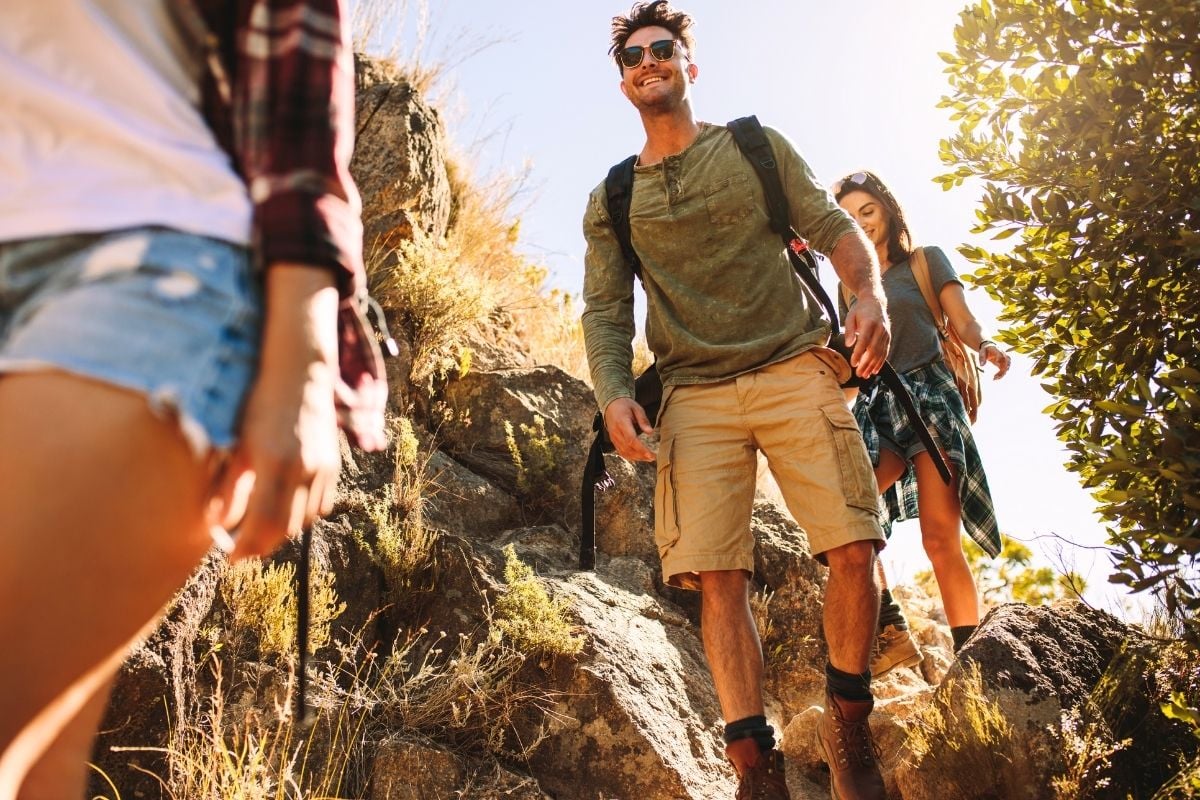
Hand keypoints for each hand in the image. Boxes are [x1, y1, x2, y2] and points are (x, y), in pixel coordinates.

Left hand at [209, 265, 341, 559]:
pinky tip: (284, 506)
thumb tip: (213, 523)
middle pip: (285, 529)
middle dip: (261, 544)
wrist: (298, 374)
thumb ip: (226, 486)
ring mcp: (323, 469)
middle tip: (240, 547)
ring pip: (304, 520)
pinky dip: (302, 514)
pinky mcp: (333, 466)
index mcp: (274, 463)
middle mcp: (303, 469)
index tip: (230, 555)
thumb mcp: (237, 444)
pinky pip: (321, 506)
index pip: (263, 524)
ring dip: (281, 530)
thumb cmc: (259, 404)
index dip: (245, 547)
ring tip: (259, 527)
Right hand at [603, 397, 655, 461]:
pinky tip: (639, 457)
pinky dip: (630, 457)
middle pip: (628, 449)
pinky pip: (621, 452)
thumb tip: (650, 432)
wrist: (611, 405)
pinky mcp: (614, 441)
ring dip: (637, 458)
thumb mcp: (636, 408)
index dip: (641, 449)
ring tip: (648, 458)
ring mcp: (614, 438)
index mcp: (622, 423)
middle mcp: (616, 433)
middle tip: (653, 457)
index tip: (650, 454)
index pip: (631, 440)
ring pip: (624, 452)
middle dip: (641, 455)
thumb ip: (643, 420)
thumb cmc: (625, 405)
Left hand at [842, 294, 890, 378]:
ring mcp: (886, 334)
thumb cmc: (860, 310)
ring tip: (865, 375)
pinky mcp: (888, 337)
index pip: (864, 341)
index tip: (853, 363)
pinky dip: (880, 362)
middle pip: (873, 350)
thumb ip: (849, 330)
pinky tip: (875, 370)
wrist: (875, 301)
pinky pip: (885, 351)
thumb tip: (849, 344)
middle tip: (859, 374)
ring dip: (873, 365)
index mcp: (870, 323)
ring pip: (880, 353)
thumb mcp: (850, 316)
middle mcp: (880, 329)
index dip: (859, 353)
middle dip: (866, 364)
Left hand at [979, 341, 1010, 378]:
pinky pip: (1005, 369)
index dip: (1001, 360)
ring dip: (1002, 373)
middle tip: (994, 377)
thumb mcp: (982, 352)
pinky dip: (1002, 374)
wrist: (989, 346)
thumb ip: (982, 358)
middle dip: (1002, 370)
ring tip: (994, 378)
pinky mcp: (1004, 363)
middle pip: (1006, 363)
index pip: (1001, 355)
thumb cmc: (985, 349)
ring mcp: (1005, 359)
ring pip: (1007, 367)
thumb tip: (981, 365)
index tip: (997, 364)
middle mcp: (1003, 354)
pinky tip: (996, 378)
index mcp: (998, 351)